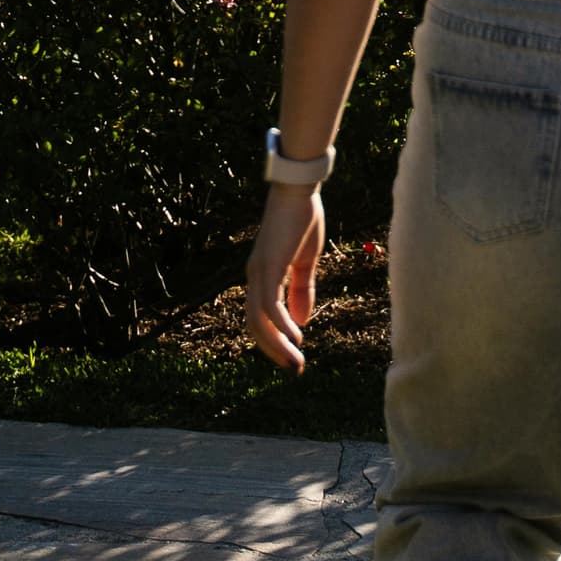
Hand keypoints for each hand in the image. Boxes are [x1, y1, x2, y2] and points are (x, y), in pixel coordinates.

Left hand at [244, 183, 325, 370]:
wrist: (299, 191)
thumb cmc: (302, 221)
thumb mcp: (306, 262)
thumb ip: (303, 290)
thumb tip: (302, 322)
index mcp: (262, 276)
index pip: (260, 318)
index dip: (274, 340)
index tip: (293, 357)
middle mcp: (254, 277)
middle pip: (255, 326)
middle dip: (274, 350)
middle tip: (294, 369)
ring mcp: (259, 272)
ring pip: (260, 321)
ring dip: (277, 345)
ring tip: (296, 362)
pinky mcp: (268, 267)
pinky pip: (270, 305)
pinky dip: (281, 325)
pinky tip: (296, 337)